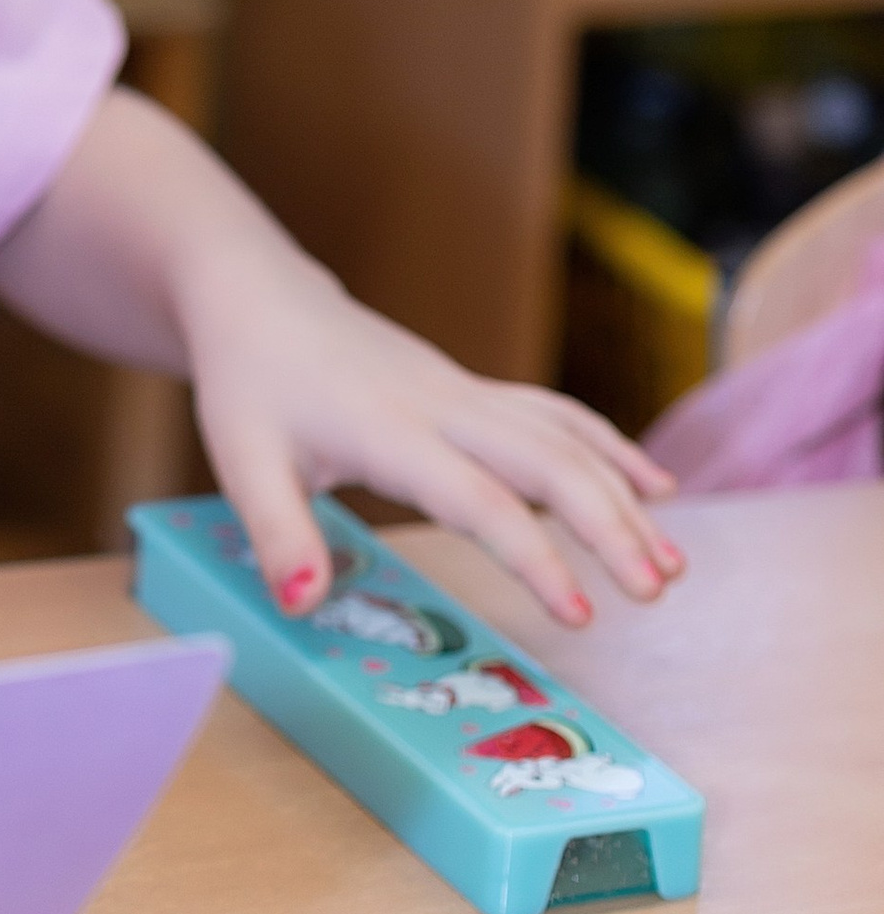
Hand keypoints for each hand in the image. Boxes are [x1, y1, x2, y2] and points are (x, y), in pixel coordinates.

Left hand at [185, 255, 682, 631]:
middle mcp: (443, 406)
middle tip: (656, 594)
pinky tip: (656, 488)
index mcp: (391, 431)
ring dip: (622, 494)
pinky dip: (609, 448)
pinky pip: (555, 415)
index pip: (480, 499)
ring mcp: (465, 393)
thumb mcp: (242, 461)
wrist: (259, 299)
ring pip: (564, 437)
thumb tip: (303, 603)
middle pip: (548, 459)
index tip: (583, 614)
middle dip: (610, 524)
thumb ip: (277, 533)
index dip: (535, 556)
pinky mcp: (474, 391)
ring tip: (671, 565)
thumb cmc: (251, 385)